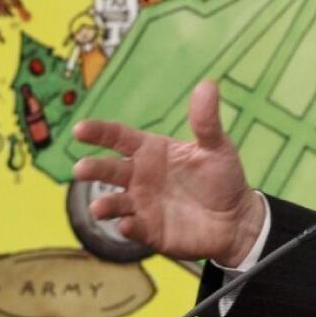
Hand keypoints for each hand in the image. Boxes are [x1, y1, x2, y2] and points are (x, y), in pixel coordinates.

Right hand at [72, 80, 264, 266]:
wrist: (236, 218)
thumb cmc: (222, 176)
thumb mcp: (216, 146)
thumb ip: (206, 120)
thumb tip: (207, 84)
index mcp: (152, 151)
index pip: (119, 137)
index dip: (99, 132)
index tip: (79, 129)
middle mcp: (140, 177)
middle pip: (110, 170)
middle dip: (93, 168)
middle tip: (81, 169)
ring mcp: (142, 205)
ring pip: (114, 203)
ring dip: (104, 204)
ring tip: (99, 207)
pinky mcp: (149, 231)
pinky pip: (134, 229)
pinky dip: (128, 227)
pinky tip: (128, 224)